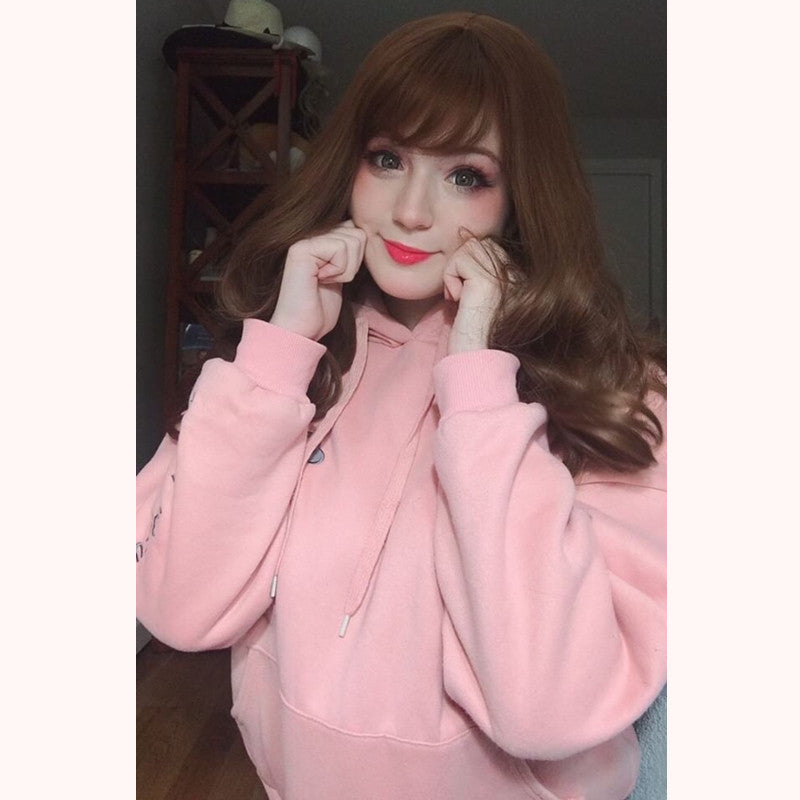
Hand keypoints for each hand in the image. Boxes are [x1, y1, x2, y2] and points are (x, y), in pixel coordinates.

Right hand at [269, 220, 366, 340]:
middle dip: (353, 263)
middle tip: (332, 279)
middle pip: (357, 233)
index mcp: (319, 238)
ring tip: (325, 280)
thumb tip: (363, 233)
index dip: (357, 258)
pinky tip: (320, 280)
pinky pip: (340, 248)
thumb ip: (348, 251)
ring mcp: (304, 240)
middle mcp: (310, 235)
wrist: (301, 329)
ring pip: (352, 240)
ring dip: (345, 269)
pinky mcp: (301, 249)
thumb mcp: (341, 273)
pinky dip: (339, 270)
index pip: (356, 229)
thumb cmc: (321, 308)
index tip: (339, 276)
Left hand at [442, 229, 508, 353]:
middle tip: (460, 298)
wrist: (474, 359)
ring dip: (454, 273)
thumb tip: (463, 234)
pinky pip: (458, 259)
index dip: (467, 266)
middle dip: (460, 266)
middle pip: (478, 242)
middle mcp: (517, 274)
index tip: (464, 296)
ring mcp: (506, 276)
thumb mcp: (474, 295)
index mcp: (517, 278)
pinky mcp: (489, 281)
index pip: (487, 247)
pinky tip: (459, 302)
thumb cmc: (469, 335)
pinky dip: (450, 279)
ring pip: (467, 247)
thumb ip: (475, 269)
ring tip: (461, 300)